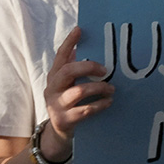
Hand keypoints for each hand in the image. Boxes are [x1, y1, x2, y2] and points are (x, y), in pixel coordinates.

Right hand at [42, 27, 114, 160]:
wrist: (57, 133)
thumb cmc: (67, 103)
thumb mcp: (67, 85)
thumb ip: (74, 68)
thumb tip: (86, 46)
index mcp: (54, 76)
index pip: (60, 55)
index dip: (69, 42)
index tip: (79, 29)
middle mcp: (52, 88)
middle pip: (68, 71)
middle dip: (88, 67)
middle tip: (104, 69)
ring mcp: (56, 105)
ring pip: (79, 91)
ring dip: (99, 88)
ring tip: (111, 88)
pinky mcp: (64, 120)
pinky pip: (85, 110)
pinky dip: (99, 105)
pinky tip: (108, 102)